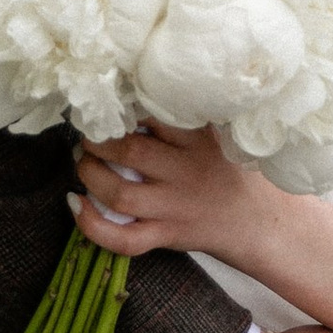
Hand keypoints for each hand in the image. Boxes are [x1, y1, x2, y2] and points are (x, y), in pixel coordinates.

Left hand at [73, 124, 254, 261]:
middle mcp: (185, 174)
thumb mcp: (215, 137)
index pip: (154, 116)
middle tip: (88, 136)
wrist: (256, 221)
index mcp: (198, 142)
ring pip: (120, 194)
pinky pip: (124, 239)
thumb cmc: (228, 172)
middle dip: (97, 141)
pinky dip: (92, 225)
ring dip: (90, 175)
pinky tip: (75, 204)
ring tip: (83, 163)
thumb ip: (183, 119)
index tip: (106, 106)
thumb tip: (131, 93)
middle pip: (130, 152)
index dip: (121, 109)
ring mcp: (174, 208)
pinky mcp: (166, 236)